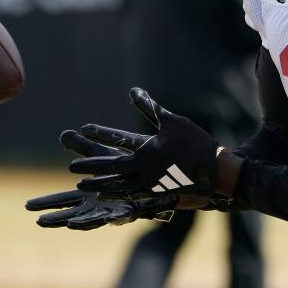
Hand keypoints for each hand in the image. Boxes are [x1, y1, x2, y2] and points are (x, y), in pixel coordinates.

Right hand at [26, 129, 175, 228]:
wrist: (159, 176)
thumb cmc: (129, 169)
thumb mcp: (103, 156)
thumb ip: (84, 148)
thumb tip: (63, 135)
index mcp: (90, 194)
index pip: (64, 199)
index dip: (47, 203)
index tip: (27, 206)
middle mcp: (98, 205)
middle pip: (71, 212)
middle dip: (54, 217)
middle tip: (35, 219)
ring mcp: (111, 210)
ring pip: (88, 219)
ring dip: (73, 221)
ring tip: (57, 224)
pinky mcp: (128, 211)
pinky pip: (111, 218)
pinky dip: (96, 220)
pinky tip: (82, 223)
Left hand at [68, 88, 217, 199]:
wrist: (215, 171)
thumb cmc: (194, 143)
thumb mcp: (171, 121)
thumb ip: (150, 108)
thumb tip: (133, 91)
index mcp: (146, 153)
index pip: (114, 148)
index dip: (96, 145)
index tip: (80, 140)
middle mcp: (144, 171)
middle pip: (111, 170)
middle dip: (91, 168)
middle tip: (72, 168)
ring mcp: (150, 185)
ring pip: (119, 187)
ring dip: (100, 184)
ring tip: (83, 185)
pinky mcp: (157, 195)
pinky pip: (132, 197)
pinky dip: (118, 196)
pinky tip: (108, 195)